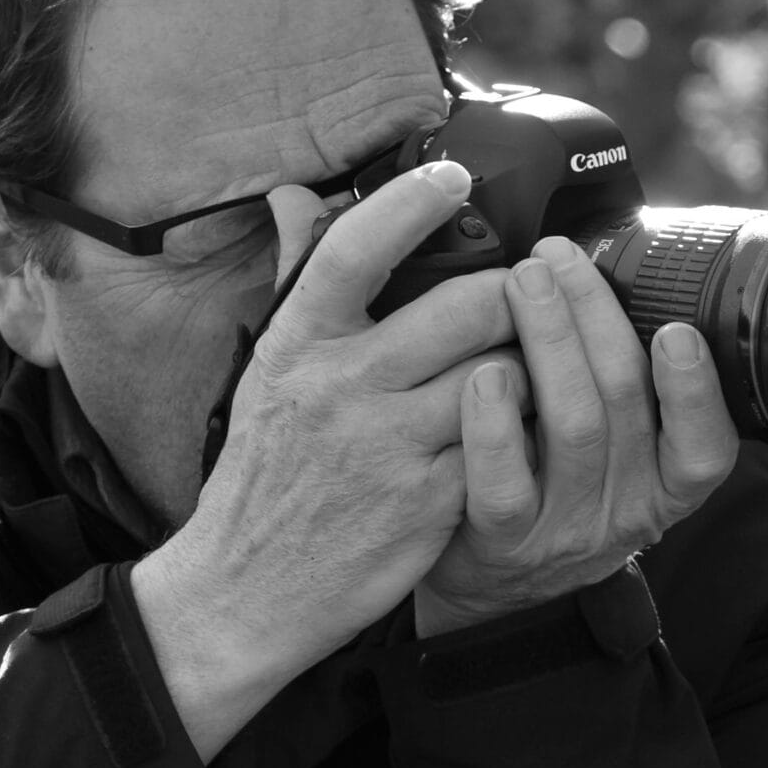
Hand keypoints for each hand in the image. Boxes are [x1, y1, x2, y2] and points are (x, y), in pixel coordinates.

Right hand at [135, 162, 525, 755]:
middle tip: (521, 300)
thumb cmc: (264, 473)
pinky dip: (517, 433)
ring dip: (524, 366)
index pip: (356, 250)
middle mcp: (341, 386)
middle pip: (470, 306)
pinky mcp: (430, 502)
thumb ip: (295, 281)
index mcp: (297, 344)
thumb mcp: (266, 372)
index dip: (412, 203)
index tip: (452, 176)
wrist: (243, 591)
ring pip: (501, 373)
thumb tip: (295, 197)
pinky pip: (504, 443)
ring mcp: (388, 446)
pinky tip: (511, 435)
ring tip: (518, 371)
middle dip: (513, 296)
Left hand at [415, 236, 737, 635]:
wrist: (479, 589)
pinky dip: (494, 421)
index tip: (676, 326)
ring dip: (549, 341)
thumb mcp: (609, 456)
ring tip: (523, 283)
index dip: (696, 389)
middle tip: (555, 257)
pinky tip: (482, 372)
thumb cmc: (543, 490)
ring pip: (573, 428)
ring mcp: (563, 531)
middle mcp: (624, 513)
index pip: (705, 448)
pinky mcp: (501, 544)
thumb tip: (597, 275)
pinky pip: (504, 482)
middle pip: (624, 404)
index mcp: (663, 487)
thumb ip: (618, 387)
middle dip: (593, 315)